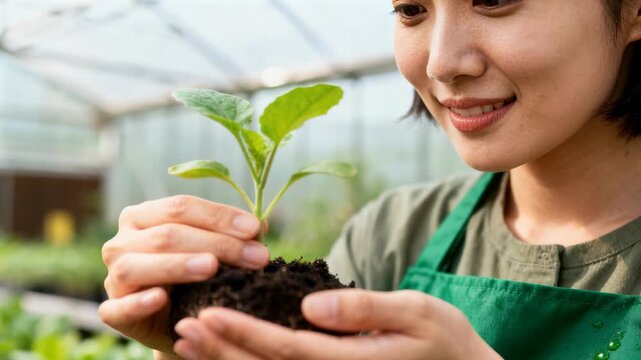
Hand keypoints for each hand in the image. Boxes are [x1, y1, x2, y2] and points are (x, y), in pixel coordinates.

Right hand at [98, 195, 268, 353]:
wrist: (178, 321)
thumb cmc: (195, 277)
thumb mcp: (214, 251)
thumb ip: (233, 236)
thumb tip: (260, 225)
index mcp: (144, 215)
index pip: (181, 207)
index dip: (219, 216)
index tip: (255, 229)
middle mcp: (122, 241)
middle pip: (167, 234)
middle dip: (216, 244)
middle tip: (255, 257)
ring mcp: (113, 276)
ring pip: (137, 264)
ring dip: (177, 265)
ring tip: (211, 268)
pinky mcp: (112, 311)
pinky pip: (118, 307)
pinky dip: (138, 302)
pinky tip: (160, 298)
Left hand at [172, 289, 502, 359]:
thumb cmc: (445, 340)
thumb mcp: (415, 313)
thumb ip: (365, 310)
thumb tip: (311, 307)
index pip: (286, 351)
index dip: (243, 334)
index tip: (206, 315)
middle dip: (221, 352)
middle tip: (182, 328)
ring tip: (188, 344)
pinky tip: (225, 357)